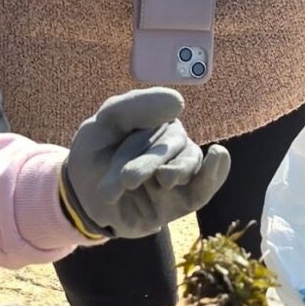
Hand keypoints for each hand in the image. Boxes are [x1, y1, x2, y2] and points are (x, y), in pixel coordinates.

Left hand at [62, 90, 231, 239]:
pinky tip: (219, 156)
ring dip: (175, 171)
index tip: (122, 163)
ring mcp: (178, 169)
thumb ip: (133, 107)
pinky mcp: (185, 197)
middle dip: (145, 163)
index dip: (134, 141)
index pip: (154, 118)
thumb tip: (179, 102)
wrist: (85, 203)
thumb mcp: (100, 128)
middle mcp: (168, 142)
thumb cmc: (93, 158)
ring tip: (163, 180)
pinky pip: (206, 185)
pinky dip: (216, 172)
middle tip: (126, 180)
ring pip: (187, 161)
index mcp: (151, 120)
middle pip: (167, 144)